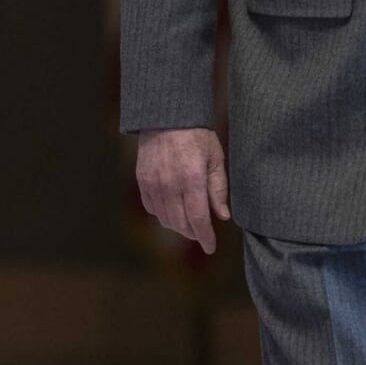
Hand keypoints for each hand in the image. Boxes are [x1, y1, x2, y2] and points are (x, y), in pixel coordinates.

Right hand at [135, 127, 231, 253]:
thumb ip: (218, 189)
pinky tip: (173, 209)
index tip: (211, 247)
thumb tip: (223, 216)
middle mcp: (170, 185)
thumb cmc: (197, 135)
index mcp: (192, 179)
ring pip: (165, 219)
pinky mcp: (142, 181)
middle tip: (203, 232)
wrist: (167, 117)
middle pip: (181, 223)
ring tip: (189, 222)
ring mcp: (153, 184)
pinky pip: (152, 208)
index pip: (198, 219)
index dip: (205, 237)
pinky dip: (163, 214)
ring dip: (179, 226)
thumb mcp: (215, 158)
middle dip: (194, 233)